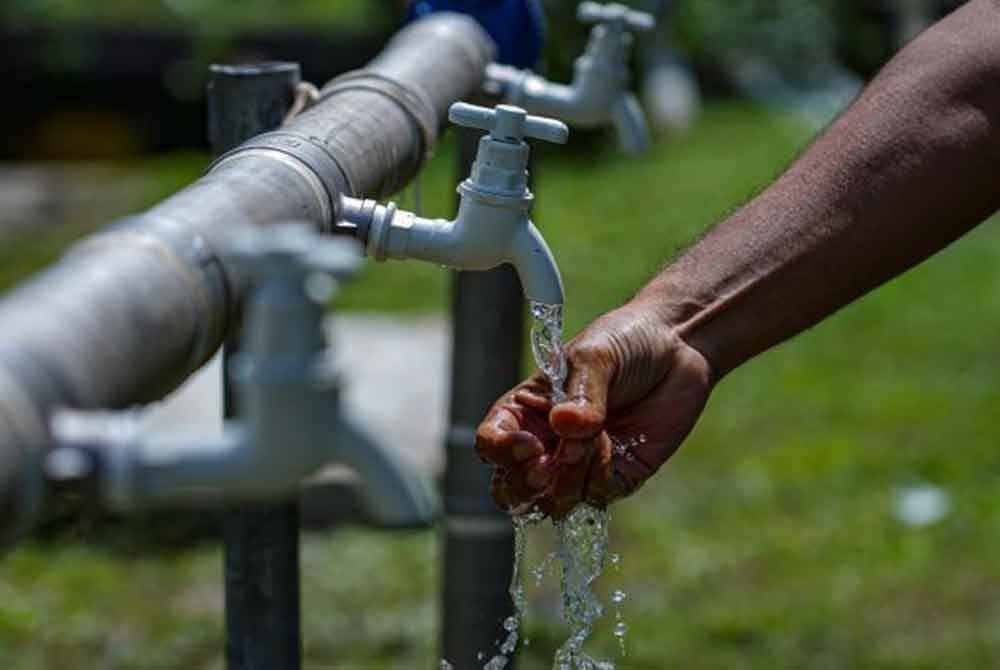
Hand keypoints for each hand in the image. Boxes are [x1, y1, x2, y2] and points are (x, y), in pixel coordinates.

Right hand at [475, 300, 714, 517]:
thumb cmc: (624, 341)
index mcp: (526, 410)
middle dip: (525, 487)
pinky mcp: (616, 476)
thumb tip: (566, 428)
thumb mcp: (595, 356)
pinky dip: (602, 477)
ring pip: (554, 502)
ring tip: (597, 441)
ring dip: (570, 480)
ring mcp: (580, 464)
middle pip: (512, 489)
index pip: (491, 444)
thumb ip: (582, 394)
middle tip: (548, 467)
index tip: (531, 444)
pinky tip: (618, 445)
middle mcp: (546, 443)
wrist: (678, 345)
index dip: (502, 452)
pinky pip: (596, 498)